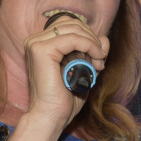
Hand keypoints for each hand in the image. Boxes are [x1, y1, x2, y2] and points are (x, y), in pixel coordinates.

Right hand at [23, 12, 110, 126]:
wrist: (50, 117)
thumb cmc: (63, 99)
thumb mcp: (83, 71)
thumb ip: (92, 53)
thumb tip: (104, 38)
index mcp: (41, 44)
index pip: (70, 25)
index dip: (88, 36)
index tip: (99, 57)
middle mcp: (35, 40)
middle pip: (73, 23)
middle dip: (92, 39)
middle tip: (100, 60)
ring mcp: (36, 44)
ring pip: (74, 29)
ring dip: (93, 43)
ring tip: (99, 62)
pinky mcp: (41, 50)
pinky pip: (73, 38)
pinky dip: (89, 46)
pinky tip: (96, 59)